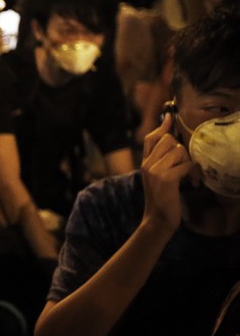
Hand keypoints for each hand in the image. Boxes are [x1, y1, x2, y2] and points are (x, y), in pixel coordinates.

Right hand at [140, 113, 192, 233]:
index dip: (161, 126)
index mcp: (144, 162)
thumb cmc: (161, 198)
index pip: (150, 138)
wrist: (157, 219)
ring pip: (178, 151)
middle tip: (185, 165)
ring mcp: (154, 170)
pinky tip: (191, 183)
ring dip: (188, 162)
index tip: (169, 116)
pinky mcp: (165, 178)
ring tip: (189, 176)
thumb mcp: (156, 177)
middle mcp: (147, 164)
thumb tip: (171, 143)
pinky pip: (184, 165)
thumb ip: (161, 160)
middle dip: (181, 149)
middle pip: (167, 140)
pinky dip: (192, 173)